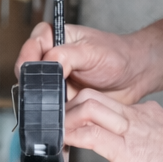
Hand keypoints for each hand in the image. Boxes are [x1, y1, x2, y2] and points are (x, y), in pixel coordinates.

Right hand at [14, 22, 154, 103]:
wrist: (135, 77)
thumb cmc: (117, 56)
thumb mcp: (92, 51)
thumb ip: (67, 55)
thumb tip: (47, 63)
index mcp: (57, 39)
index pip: (34, 43)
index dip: (28, 55)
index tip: (27, 67)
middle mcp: (52, 59)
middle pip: (30, 70)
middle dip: (31, 83)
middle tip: (36, 94)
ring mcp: (56, 81)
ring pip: (37, 92)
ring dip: (40, 102)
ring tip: (45, 111)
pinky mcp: (63, 100)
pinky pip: (50, 108)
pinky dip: (51, 116)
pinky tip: (55, 123)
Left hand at [65, 89, 162, 161]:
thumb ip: (145, 159)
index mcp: (145, 116)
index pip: (106, 104)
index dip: (84, 111)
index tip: (73, 123)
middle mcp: (134, 117)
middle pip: (91, 96)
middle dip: (70, 107)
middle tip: (58, 124)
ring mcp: (128, 130)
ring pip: (86, 107)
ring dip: (67, 119)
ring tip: (57, 132)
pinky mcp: (123, 149)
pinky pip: (89, 135)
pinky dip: (71, 136)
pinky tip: (61, 142)